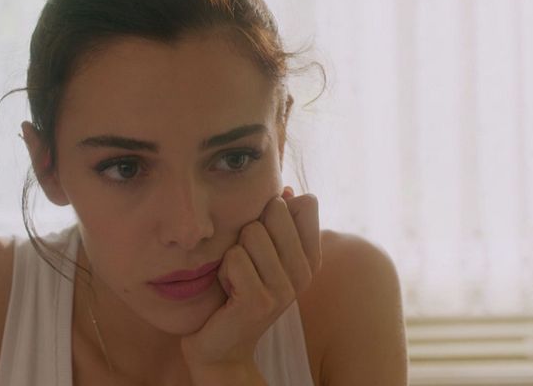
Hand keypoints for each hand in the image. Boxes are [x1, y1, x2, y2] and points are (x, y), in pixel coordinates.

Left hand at [180, 187, 320, 381]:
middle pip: (276, 211)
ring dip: (234, 250)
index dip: (277, 208)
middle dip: (250, 228)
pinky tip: (228, 289)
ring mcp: (284, 289)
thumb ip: (279, 223)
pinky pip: (234, 257)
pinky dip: (223, 269)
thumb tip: (288, 189)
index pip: (306, 204)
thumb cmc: (239, 289)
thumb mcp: (264, 253)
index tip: (266, 235)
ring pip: (252, 232)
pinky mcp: (259, 301)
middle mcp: (303, 273)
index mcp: (310, 258)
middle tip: (246, 259)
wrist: (223, 343)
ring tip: (236, 275)